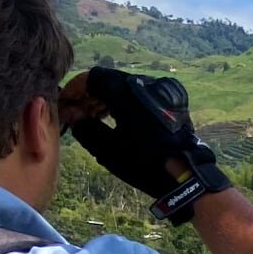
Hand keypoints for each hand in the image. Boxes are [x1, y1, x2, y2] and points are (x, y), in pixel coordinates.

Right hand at [63, 69, 230, 217]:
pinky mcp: (171, 101)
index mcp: (126, 90)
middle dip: (90, 95)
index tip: (66, 103)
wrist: (186, 176)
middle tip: (77, 113)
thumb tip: (74, 115)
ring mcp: (161, 91)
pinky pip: (140, 95)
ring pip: (125, 87)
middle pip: (109, 81)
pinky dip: (125, 103)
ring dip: (107, 99)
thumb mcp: (107, 148)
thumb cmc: (144, 162)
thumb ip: (85, 127)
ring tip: (94, 118)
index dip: (76, 88)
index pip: (93, 77)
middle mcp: (144, 83)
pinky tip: (116, 119)